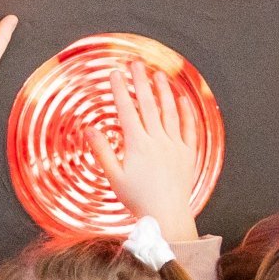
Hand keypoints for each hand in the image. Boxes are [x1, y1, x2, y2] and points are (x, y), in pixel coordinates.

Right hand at [90, 61, 211, 243]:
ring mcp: (175, 146)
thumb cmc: (138, 200)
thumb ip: (102, 151)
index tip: (114, 73)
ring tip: (158, 75)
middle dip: (141, 82)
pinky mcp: (188, 154)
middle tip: (136, 64)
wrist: (167, 216)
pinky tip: (182, 99)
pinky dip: (186, 112)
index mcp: (137, 145)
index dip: (119, 90)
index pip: (126, 110)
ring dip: (164, 91)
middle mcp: (157, 140)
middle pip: (148, 104)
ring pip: (170, 111)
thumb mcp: (114, 177)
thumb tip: (89, 129)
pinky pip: (189, 128)